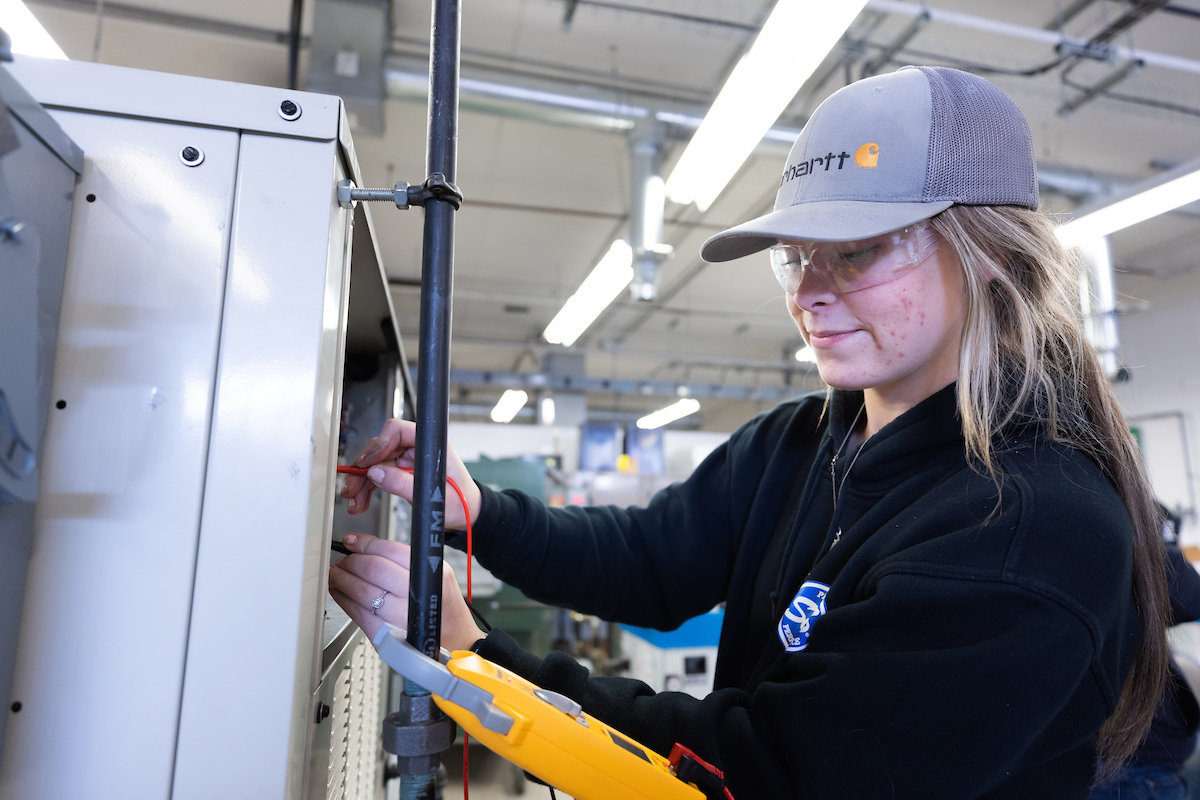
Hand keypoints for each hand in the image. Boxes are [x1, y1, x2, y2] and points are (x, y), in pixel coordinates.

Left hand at [327, 532, 486, 651]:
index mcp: (429, 573)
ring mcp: (399, 618)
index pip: (388, 551)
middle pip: (372, 570)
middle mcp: (415, 595)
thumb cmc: (442, 606)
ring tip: (335, 574)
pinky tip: (340, 592)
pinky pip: (357, 614)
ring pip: (360, 591)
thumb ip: (405, 559)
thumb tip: (365, 547)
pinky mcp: (386, 637)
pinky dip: (344, 600)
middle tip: (341, 559)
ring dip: (341, 580)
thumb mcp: (436, 572)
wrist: (454, 641)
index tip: (351, 541)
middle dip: (349, 562)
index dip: (364, 544)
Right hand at [341, 418, 480, 529]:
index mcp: (430, 445)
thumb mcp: (432, 496)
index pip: (397, 431)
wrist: (466, 517)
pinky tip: (360, 502)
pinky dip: (367, 489)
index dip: (378, 444)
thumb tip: (376, 473)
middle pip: (381, 449)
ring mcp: (408, 461)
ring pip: (375, 464)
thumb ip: (403, 483)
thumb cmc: (460, 502)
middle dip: (363, 469)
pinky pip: (378, 476)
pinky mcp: (401, 474)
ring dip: (361, 482)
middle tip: (352, 486)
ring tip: (354, 500)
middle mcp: (416, 449)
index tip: (366, 463)